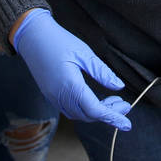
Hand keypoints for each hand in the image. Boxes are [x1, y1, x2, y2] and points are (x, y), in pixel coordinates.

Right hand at [12, 9, 132, 130]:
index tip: (127, 123)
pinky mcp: (50, 94)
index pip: (94, 110)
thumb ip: (102, 72)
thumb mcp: (85, 53)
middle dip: (108, 114)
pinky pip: (69, 109)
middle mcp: (59, 95)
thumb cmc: (60, 41)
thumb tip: (119, 86)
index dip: (113, 117)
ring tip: (114, 101)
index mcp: (70, 85)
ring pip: (78, 115)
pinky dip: (85, 109)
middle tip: (125, 105)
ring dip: (97, 112)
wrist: (32, 36)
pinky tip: (96, 99)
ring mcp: (52, 96)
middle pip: (87, 115)